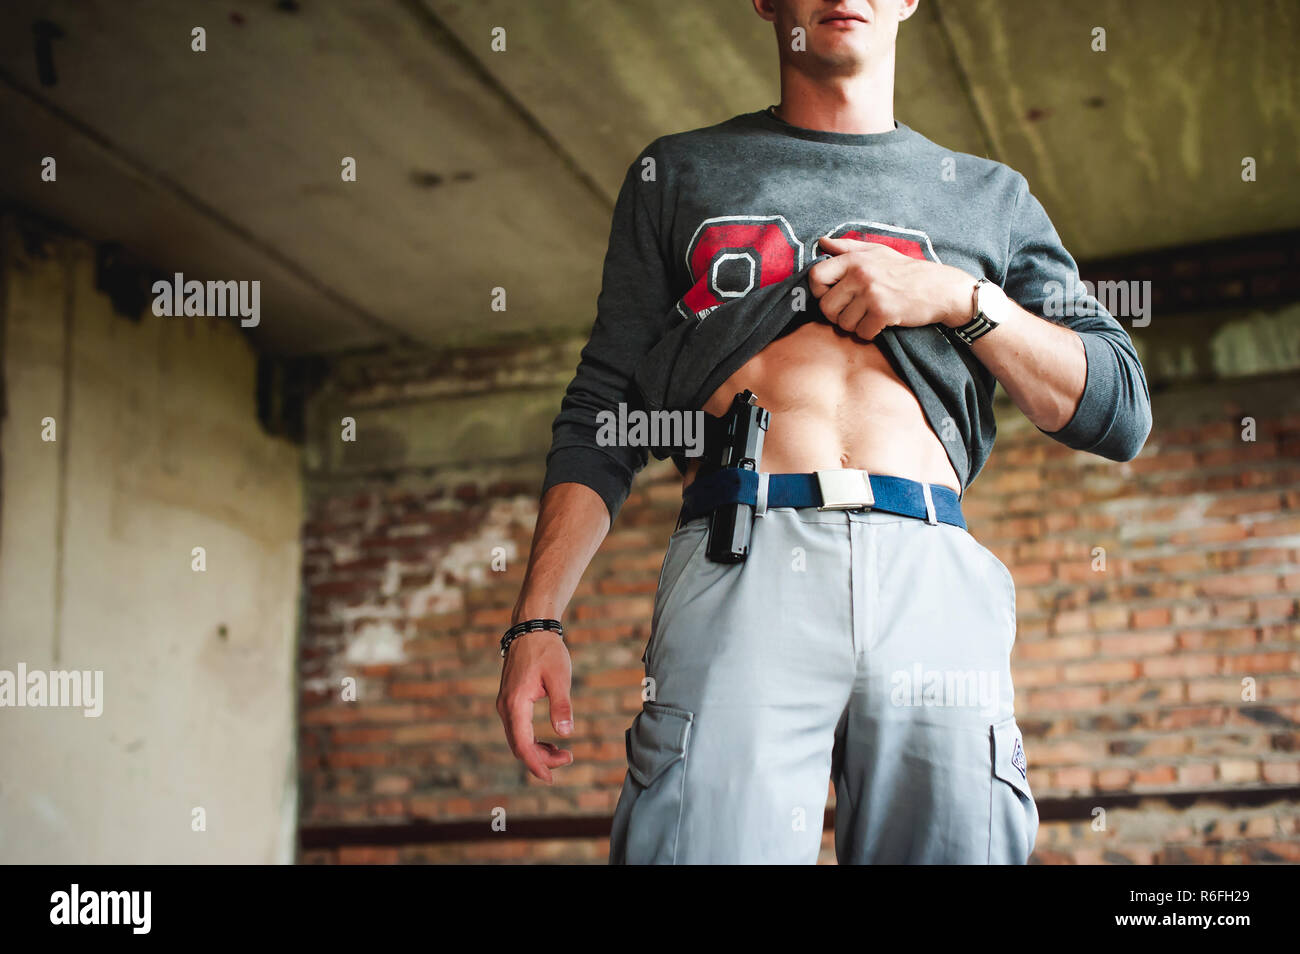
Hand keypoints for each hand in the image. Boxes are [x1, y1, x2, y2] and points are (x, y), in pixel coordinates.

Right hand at [496, 631, 574, 782]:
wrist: (531, 628)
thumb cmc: (547, 651)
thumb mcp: (559, 677)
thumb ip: (562, 705)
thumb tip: (566, 733)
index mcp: (516, 703)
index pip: (522, 744)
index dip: (536, 764)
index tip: (551, 778)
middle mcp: (505, 707)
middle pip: (519, 745)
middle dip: (541, 759)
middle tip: (568, 759)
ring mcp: (506, 704)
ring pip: (517, 738)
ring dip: (537, 750)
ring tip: (563, 754)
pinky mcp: (510, 700)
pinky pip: (517, 729)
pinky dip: (532, 740)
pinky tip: (549, 742)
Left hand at [809, 236, 973, 339]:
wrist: (940, 288)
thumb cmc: (906, 271)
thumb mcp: (877, 251)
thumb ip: (847, 247)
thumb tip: (822, 242)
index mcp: (855, 259)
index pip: (815, 276)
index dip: (819, 291)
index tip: (834, 296)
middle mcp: (860, 274)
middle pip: (826, 306)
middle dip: (837, 315)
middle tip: (854, 312)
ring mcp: (871, 293)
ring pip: (842, 323)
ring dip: (855, 326)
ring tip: (870, 316)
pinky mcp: (883, 312)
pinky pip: (862, 333)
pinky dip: (870, 333)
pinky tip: (882, 323)